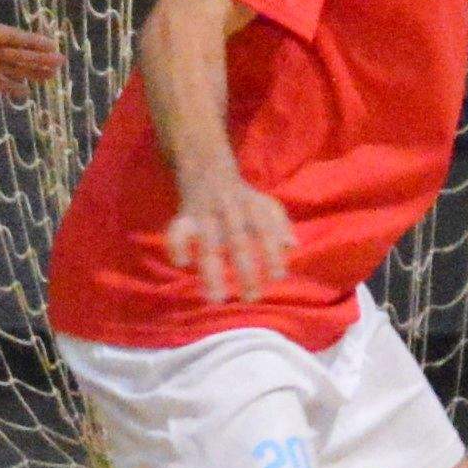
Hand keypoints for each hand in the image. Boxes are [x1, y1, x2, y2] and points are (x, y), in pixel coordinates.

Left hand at [0, 8, 67, 94]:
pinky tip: (21, 92)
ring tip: (49, 78)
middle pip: (18, 54)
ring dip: (29, 73)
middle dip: (39, 60)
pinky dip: (6, 87)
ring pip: (10, 68)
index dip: (35, 43)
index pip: (15, 38)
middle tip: (60, 65)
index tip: (54, 46)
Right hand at [163, 172, 295, 303]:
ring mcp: (204, 212)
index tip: (277, 277)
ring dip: (210, 273)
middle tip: (251, 298)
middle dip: (245, 271)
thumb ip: (280, 224)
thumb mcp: (266, 203)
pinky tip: (183, 264)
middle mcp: (228, 208)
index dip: (272, 253)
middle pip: (237, 241)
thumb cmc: (243, 196)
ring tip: (215, 299)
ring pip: (207, 245)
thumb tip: (292, 246)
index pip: (265, 230)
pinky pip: (175, 232)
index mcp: (251, 204)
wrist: (207, 167)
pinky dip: (176, 247)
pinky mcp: (183, 216)